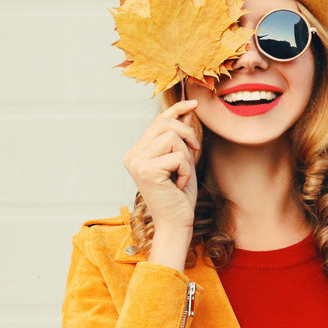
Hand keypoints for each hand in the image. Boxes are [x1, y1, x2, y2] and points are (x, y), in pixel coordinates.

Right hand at [123, 100, 200, 268]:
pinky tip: (178, 185)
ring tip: (180, 176)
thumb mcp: (182, 160)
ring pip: (172, 137)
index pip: (157, 121)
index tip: (194, 103)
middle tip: (195, 151)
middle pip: (164, 124)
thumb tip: (187, 110)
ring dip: (186, 157)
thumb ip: (181, 138)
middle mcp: (132, 155)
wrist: (176, 223)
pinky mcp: (147, 171)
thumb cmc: (179, 196)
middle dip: (187, 133)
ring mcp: (137, 162)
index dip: (177, 109)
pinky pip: (178, 156)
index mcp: (137, 152)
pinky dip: (185, 170)